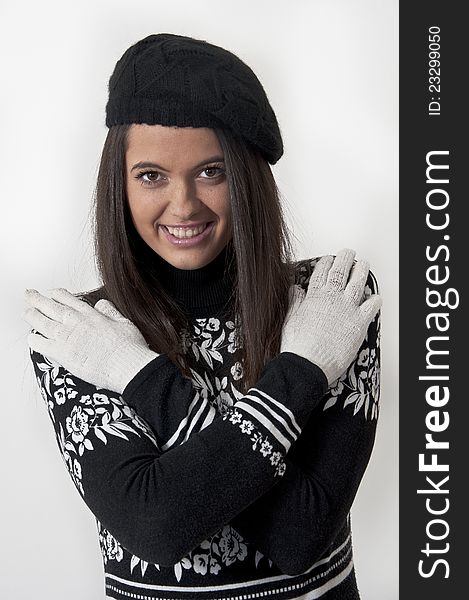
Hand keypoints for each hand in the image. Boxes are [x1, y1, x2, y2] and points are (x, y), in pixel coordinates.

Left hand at [23, 288, 158, 393]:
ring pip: (41, 322)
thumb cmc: (128, 348)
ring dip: (31, 315)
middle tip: (29, 295)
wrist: (126, 365)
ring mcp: (67, 337)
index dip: (57, 294)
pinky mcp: (62, 354)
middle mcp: (75, 322)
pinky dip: (33, 340)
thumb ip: (110, 311)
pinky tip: (31, 338)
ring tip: (26, 312)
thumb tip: (102, 304)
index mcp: (90, 314)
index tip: (52, 293)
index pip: (67, 299)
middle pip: (50, 306)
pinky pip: (40, 344)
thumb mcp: (124, 322)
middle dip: (37, 299)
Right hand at [280, 248, 381, 385]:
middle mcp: (332, 298)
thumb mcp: (290, 320)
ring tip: (364, 264)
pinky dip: (375, 299)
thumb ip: (295, 302)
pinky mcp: (359, 322)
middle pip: (341, 270)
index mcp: (314, 296)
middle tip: (349, 253)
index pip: (322, 271)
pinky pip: (372, 305)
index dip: (326, 262)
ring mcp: (347, 308)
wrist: (307, 365)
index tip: (329, 259)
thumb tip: (296, 289)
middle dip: (346, 258)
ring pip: (358, 281)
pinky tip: (375, 297)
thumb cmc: (297, 347)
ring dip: (362, 270)